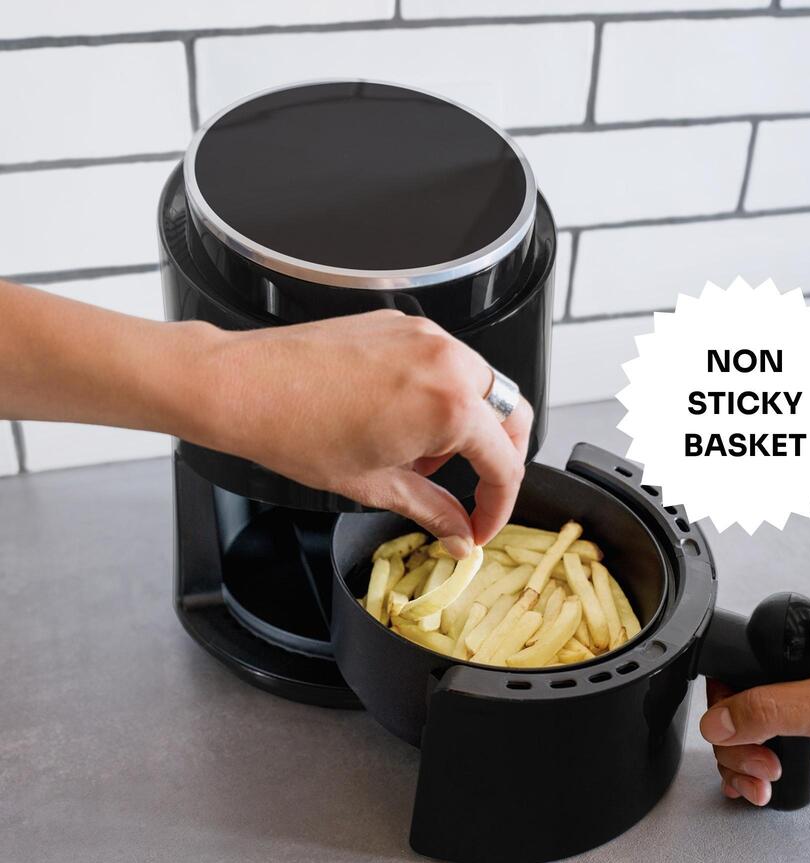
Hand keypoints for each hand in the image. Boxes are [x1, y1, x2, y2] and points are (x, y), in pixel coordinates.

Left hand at [201, 310, 531, 555]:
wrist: (242, 387)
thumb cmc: (293, 429)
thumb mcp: (375, 486)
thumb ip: (432, 511)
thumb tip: (458, 533)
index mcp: (450, 405)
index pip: (505, 463)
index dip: (498, 506)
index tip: (480, 525)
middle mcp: (447, 360)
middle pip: (512, 416)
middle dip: (499, 461)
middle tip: (475, 494)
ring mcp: (425, 336)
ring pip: (484, 386)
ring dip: (473, 428)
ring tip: (426, 459)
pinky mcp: (402, 326)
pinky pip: (448, 363)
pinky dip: (445, 396)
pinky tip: (407, 423)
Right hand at [700, 628, 809, 807]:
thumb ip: (772, 709)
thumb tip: (719, 721)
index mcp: (798, 652)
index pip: (735, 666)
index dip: (722, 700)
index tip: (729, 729)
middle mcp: (795, 681)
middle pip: (732, 708)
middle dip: (734, 744)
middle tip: (760, 764)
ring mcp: (803, 715)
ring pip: (743, 737)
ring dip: (741, 765)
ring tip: (763, 782)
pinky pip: (764, 757)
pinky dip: (752, 775)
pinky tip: (757, 787)